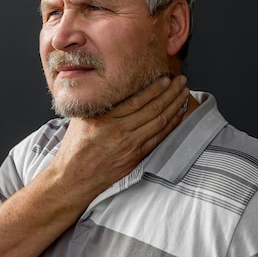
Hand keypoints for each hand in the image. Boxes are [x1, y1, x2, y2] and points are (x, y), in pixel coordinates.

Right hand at [48, 75, 188, 197]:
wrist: (73, 178)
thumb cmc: (74, 147)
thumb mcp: (81, 120)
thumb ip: (99, 105)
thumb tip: (114, 87)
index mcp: (105, 119)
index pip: (136, 99)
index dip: (154, 88)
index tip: (166, 78)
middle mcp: (119, 131)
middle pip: (152, 109)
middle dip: (170, 93)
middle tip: (181, 81)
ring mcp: (129, 146)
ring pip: (159, 123)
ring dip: (175, 107)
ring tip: (184, 95)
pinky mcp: (135, 157)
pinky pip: (158, 139)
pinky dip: (171, 126)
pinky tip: (178, 116)